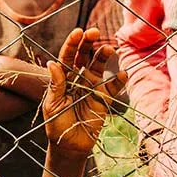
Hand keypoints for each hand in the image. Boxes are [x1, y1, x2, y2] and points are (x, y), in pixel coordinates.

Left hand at [41, 28, 125, 154]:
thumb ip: (56, 85)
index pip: (68, 56)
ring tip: (109, 49)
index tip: (78, 32)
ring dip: (104, 56)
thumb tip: (52, 63)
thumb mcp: (53, 104)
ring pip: (99, 66)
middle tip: (94, 32)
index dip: (72, 43)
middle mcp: (78, 78)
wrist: (70, 145)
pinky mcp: (104, 99)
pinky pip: (113, 87)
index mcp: (63, 77)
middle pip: (84, 55)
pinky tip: (124, 74)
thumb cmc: (56, 124)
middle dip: (88, 42)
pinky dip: (119, 80)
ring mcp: (92, 87)